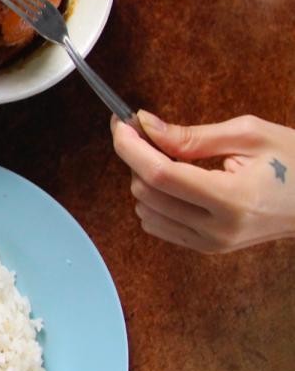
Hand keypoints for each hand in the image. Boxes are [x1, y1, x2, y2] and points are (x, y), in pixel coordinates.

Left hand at [111, 111, 294, 252]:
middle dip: (138, 156)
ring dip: (146, 178)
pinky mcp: (207, 249)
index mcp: (233, 199)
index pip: (159, 174)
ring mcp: (212, 244)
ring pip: (145, 208)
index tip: (120, 122)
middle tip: (150, 132)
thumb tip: (145, 126)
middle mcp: (218, 229)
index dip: (130, 145)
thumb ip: (191, 135)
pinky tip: (177, 181)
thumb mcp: (249, 134)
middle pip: (146, 190)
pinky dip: (155, 199)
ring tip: (175, 158)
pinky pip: (157, 224)